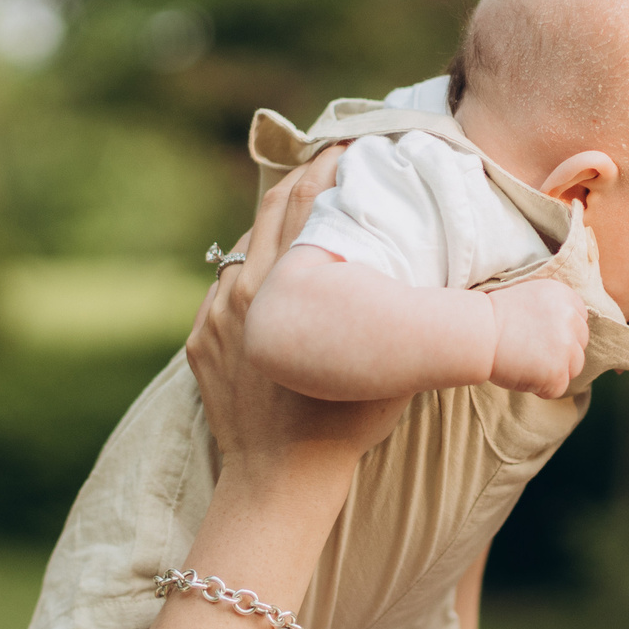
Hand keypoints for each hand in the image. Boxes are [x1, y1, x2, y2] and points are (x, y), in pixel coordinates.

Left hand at [189, 149, 407, 476]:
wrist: (279, 480)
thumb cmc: (344, 424)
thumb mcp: (382, 359)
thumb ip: (392, 308)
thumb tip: (429, 270)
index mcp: (286, 284)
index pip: (305, 200)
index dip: (327, 166)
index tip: (350, 148)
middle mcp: (244, 289)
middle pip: (271, 209)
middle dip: (302, 180)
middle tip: (332, 161)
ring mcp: (216, 315)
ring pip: (244, 249)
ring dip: (275, 230)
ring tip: (308, 221)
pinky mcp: (199, 341)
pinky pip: (225, 292)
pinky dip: (252, 279)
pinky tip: (276, 282)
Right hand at [486, 279, 588, 398]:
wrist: (477, 332)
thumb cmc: (491, 316)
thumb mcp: (528, 297)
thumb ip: (552, 310)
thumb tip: (565, 332)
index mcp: (564, 296)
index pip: (580, 321)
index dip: (561, 334)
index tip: (540, 338)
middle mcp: (570, 318)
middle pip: (579, 345)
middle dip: (560, 354)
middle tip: (530, 354)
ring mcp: (566, 346)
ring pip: (574, 368)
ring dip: (553, 371)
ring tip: (525, 364)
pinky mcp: (558, 371)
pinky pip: (558, 388)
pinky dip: (541, 388)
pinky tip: (520, 374)